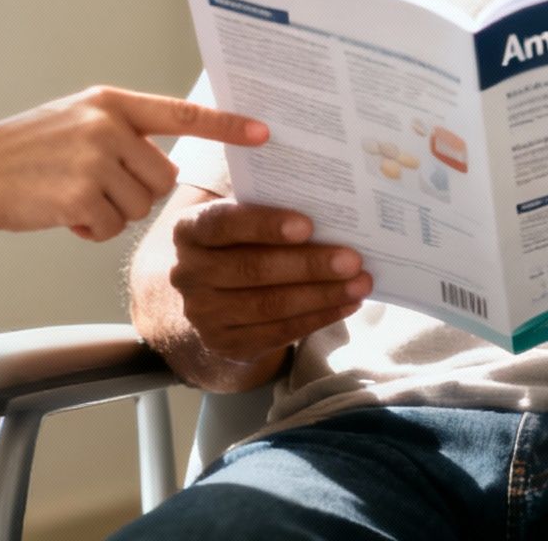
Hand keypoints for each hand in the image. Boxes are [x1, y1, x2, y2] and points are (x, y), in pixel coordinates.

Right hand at [0, 87, 268, 260]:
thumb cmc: (23, 153)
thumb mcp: (74, 122)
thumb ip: (119, 131)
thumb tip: (165, 158)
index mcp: (109, 102)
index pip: (181, 113)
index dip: (226, 125)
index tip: (265, 132)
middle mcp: (107, 125)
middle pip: (164, 177)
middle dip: (139, 193)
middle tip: (99, 190)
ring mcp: (94, 159)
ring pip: (140, 206)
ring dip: (111, 213)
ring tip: (71, 197)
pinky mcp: (80, 195)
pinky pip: (111, 228)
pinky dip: (90, 231)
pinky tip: (60, 214)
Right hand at [169, 199, 370, 367]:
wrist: (212, 296)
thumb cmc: (240, 243)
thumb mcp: (241, 220)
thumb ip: (268, 207)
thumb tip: (327, 204)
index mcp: (189, 230)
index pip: (222, 223)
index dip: (264, 225)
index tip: (308, 225)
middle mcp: (188, 273)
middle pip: (252, 269)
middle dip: (308, 265)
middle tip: (352, 259)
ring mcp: (203, 313)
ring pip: (269, 305)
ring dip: (321, 295)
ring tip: (360, 284)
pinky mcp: (225, 343)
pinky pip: (278, 332)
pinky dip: (317, 318)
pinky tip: (346, 305)